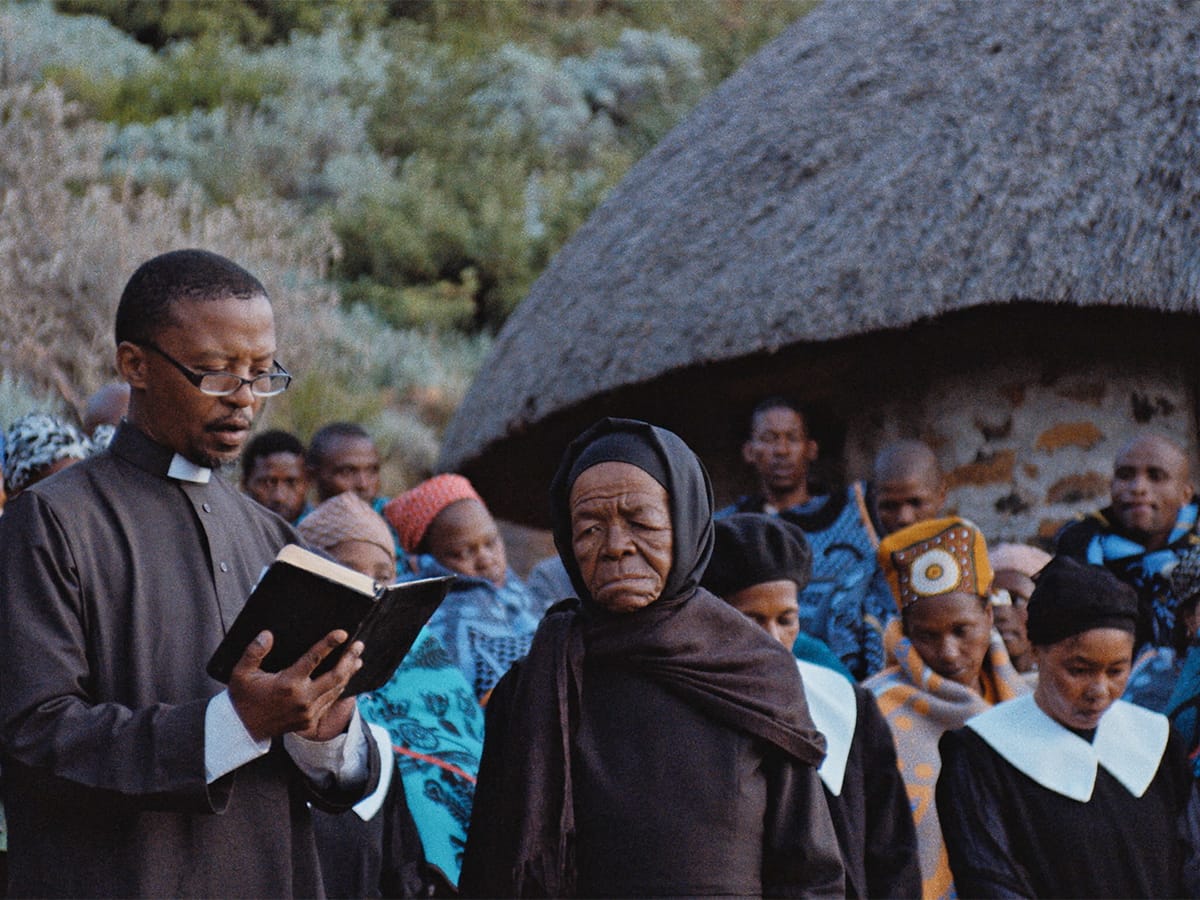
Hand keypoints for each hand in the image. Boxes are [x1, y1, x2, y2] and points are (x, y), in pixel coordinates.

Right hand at [228, 629, 363, 742]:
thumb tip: (267, 634)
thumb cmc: (243, 698)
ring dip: (348, 673)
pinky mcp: (310, 721)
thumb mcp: (242, 673)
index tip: (342, 633)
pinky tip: (345, 680)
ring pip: (336, 690)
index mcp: (287, 684)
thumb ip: (254, 652)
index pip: (314, 659)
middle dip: (349, 659)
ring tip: (357, 659)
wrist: (242, 729)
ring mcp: (308, 712)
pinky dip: (340, 689)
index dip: (329, 644)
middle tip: (359, 645)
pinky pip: (330, 702)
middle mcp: (302, 698)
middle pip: (335, 676)